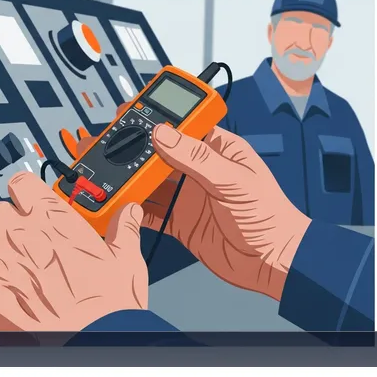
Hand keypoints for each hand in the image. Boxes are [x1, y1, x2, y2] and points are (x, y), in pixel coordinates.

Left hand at [0, 172, 147, 331]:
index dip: (25, 193)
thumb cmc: (108, 308)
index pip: (20, 183)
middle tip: (23, 244)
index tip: (29, 203)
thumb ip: (123, 231)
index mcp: (53, 220)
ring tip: (4, 268)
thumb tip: (128, 212)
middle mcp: (20, 236)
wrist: (90, 346)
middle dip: (7, 225)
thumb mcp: (126, 262)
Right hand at [76, 104, 310, 300]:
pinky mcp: (179, 222)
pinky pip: (149, 212)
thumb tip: (162, 134)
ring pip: (148, 182)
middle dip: (129, 148)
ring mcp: (186, 196)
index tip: (127, 113)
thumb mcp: (235, 180)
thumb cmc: (270, 216)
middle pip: (156, 153)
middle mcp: (197, 170)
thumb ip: (197, 158)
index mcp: (216, 149)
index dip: (153, 118)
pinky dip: (131, 209)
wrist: (275, 263)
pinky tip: (115, 204)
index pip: (180, 125)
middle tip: (102, 143)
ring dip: (126, 178)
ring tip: (100, 172)